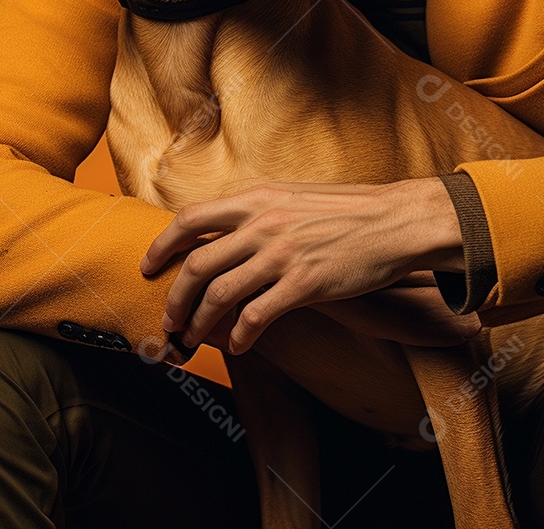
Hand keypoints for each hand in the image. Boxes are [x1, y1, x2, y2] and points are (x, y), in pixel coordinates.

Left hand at [140, 177, 464, 353]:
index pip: (190, 219)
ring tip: (193, 338)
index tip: (149, 266)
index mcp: (257, 197)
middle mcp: (263, 223)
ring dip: (198, 323)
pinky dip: (238, 337)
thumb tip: (222, 237)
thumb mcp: (292, 197)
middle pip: (196, 264)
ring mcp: (282, 254)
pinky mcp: (304, 283)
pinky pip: (256, 317)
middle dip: (174, 297)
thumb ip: (257, 213)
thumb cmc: (346, 210)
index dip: (161, 245)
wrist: (394, 220)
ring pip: (219, 294)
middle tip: (169, 317)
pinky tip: (238, 346)